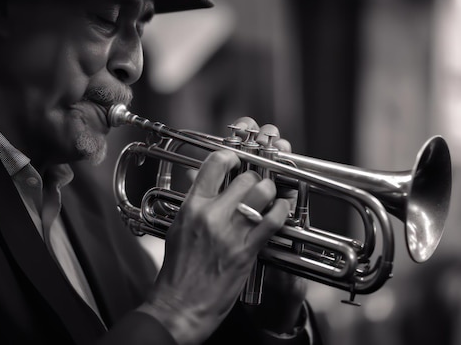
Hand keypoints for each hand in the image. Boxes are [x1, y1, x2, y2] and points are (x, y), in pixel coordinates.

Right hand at [138, 149, 290, 344]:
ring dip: (270, 190)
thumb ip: (194, 203)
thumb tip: (203, 182)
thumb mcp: (178, 228)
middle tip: (256, 182)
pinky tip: (280, 210)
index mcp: (192, 207)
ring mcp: (231, 232)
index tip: (236, 160)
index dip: (230, 156)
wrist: (180, 305)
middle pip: (245, 177)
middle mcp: (212, 216)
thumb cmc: (178, 271)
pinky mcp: (247, 250)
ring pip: (263, 192)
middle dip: (255, 176)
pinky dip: (281, 211)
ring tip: (269, 195)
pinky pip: (273, 220)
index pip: (214, 164)